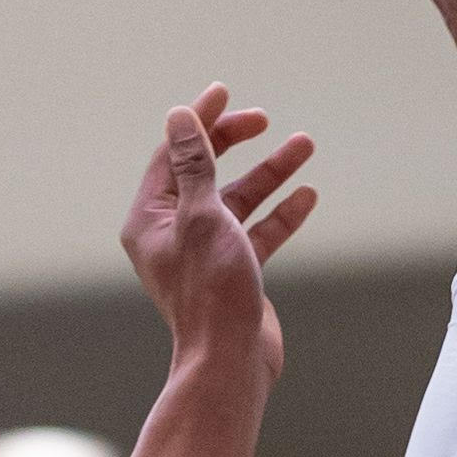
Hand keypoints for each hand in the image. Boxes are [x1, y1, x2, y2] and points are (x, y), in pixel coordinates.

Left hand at [117, 83, 310, 380]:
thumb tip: (180, 118)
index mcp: (150, 219)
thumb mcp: (204, 217)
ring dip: (270, 174)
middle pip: (206, 172)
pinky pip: (257, 232)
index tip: (225, 94)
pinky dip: (280, 213)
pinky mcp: (234, 271)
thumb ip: (195, 166)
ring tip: (304, 146)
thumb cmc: (212, 292)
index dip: (200, 121)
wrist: (232, 362)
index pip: (174, 155)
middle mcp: (173, 232)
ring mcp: (205, 252)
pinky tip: (306, 195)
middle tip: (263, 120)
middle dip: (236, 143)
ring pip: (239, 200)